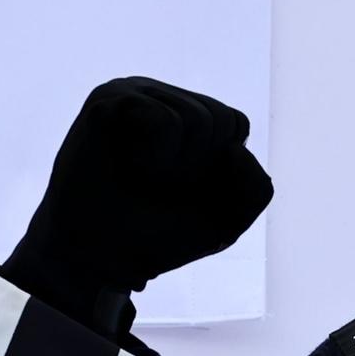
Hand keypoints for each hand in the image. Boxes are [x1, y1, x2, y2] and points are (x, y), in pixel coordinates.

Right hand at [2, 76, 274, 333]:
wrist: (97, 262)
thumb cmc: (157, 237)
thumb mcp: (225, 221)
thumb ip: (256, 189)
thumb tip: (236, 149)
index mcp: (185, 112)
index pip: (235, 124)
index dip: (218, 172)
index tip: (181, 192)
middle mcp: (159, 95)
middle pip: (219, 119)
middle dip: (197, 170)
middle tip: (156, 187)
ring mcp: (131, 92)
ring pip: (197, 121)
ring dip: (173, 169)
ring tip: (138, 178)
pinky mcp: (107, 101)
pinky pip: (165, 123)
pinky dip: (154, 158)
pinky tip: (124, 166)